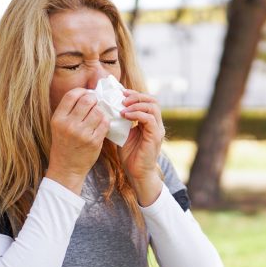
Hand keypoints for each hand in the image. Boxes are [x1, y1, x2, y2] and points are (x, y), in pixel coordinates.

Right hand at [47, 88, 109, 193]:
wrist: (66, 168)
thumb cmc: (64, 144)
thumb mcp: (59, 126)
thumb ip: (69, 110)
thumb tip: (87, 93)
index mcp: (58, 119)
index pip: (72, 95)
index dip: (82, 91)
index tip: (86, 94)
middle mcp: (69, 125)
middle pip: (87, 100)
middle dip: (94, 99)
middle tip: (95, 104)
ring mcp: (82, 133)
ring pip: (98, 111)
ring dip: (101, 111)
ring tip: (98, 115)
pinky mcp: (94, 141)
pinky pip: (105, 123)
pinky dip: (105, 121)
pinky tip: (101, 124)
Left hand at [119, 90, 164, 205]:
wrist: (137, 173)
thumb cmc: (130, 155)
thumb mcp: (123, 133)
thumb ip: (121, 121)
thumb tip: (108, 109)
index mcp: (150, 122)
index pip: (147, 101)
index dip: (135, 94)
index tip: (121, 93)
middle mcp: (156, 124)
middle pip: (152, 100)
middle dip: (137, 96)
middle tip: (122, 98)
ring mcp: (157, 130)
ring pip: (153, 107)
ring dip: (136, 104)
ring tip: (123, 106)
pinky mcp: (155, 136)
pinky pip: (150, 119)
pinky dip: (137, 114)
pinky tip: (125, 115)